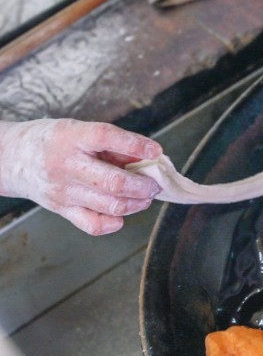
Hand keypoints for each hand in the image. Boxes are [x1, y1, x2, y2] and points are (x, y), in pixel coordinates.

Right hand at [0, 119, 162, 234]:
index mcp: (71, 138)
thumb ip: (112, 144)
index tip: (156, 151)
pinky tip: (122, 212)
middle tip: (155, 183)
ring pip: (112, 206)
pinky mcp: (63, 210)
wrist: (12, 158)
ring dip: (138, 203)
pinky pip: (95, 225)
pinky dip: (116, 222)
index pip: (106, 137)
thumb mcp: (78, 130)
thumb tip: (149, 158)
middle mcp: (66, 166)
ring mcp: (64, 192)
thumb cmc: (53, 142)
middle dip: (145, 185)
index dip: (136, 145)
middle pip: (115, 183)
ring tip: (144, 195)